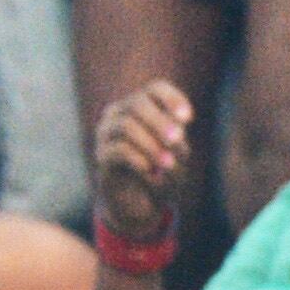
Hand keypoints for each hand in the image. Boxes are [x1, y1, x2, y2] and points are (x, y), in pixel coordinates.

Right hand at [92, 78, 196, 253]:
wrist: (142, 201)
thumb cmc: (163, 169)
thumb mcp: (176, 151)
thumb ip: (175, 137)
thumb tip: (173, 130)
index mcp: (141, 107)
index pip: (155, 89)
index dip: (172, 99)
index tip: (188, 119)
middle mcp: (119, 115)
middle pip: (137, 104)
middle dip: (160, 122)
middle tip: (177, 141)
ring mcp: (105, 135)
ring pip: (126, 126)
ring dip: (151, 144)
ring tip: (168, 164)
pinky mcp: (101, 157)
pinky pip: (118, 150)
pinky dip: (139, 160)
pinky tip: (151, 173)